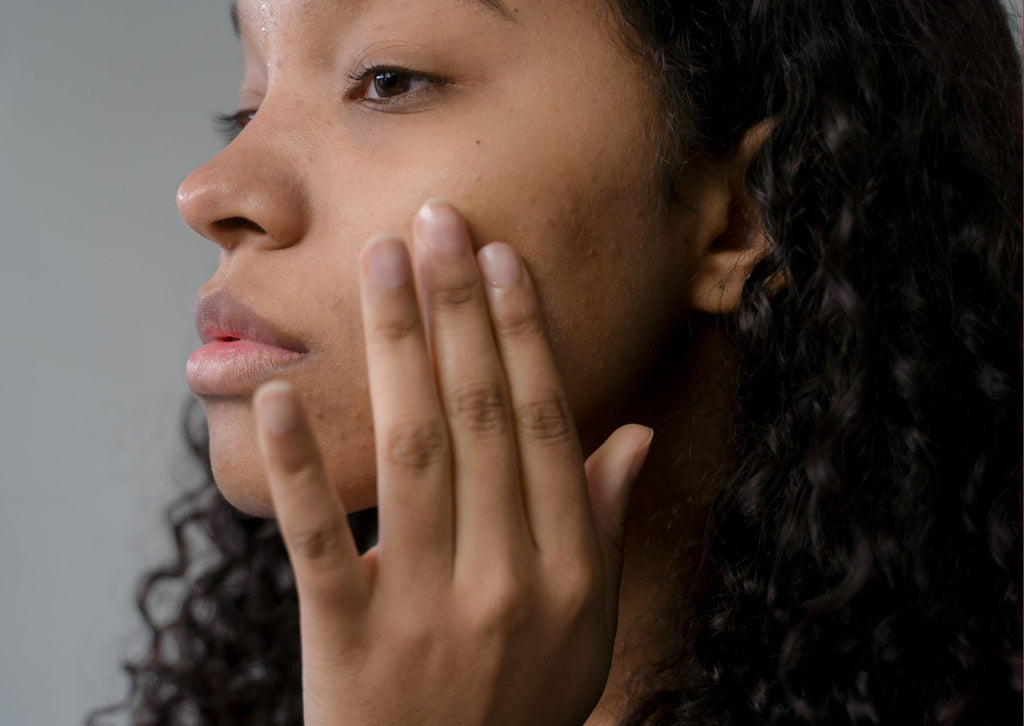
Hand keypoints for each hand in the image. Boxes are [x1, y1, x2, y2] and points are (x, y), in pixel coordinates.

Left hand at [253, 200, 652, 725]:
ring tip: (381, 262)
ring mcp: (427, 610)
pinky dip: (300, 467)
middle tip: (438, 221)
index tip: (501, 259)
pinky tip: (281, 393)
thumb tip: (640, 430)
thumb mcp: (589, 625)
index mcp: (569, 568)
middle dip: (459, 309)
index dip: (524, 333)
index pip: (545, 423)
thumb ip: (606, 523)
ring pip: (412, 452)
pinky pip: (322, 543)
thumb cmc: (521, 703)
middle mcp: (507, 579)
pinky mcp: (348, 642)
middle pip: (481, 416)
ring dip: (396, 347)